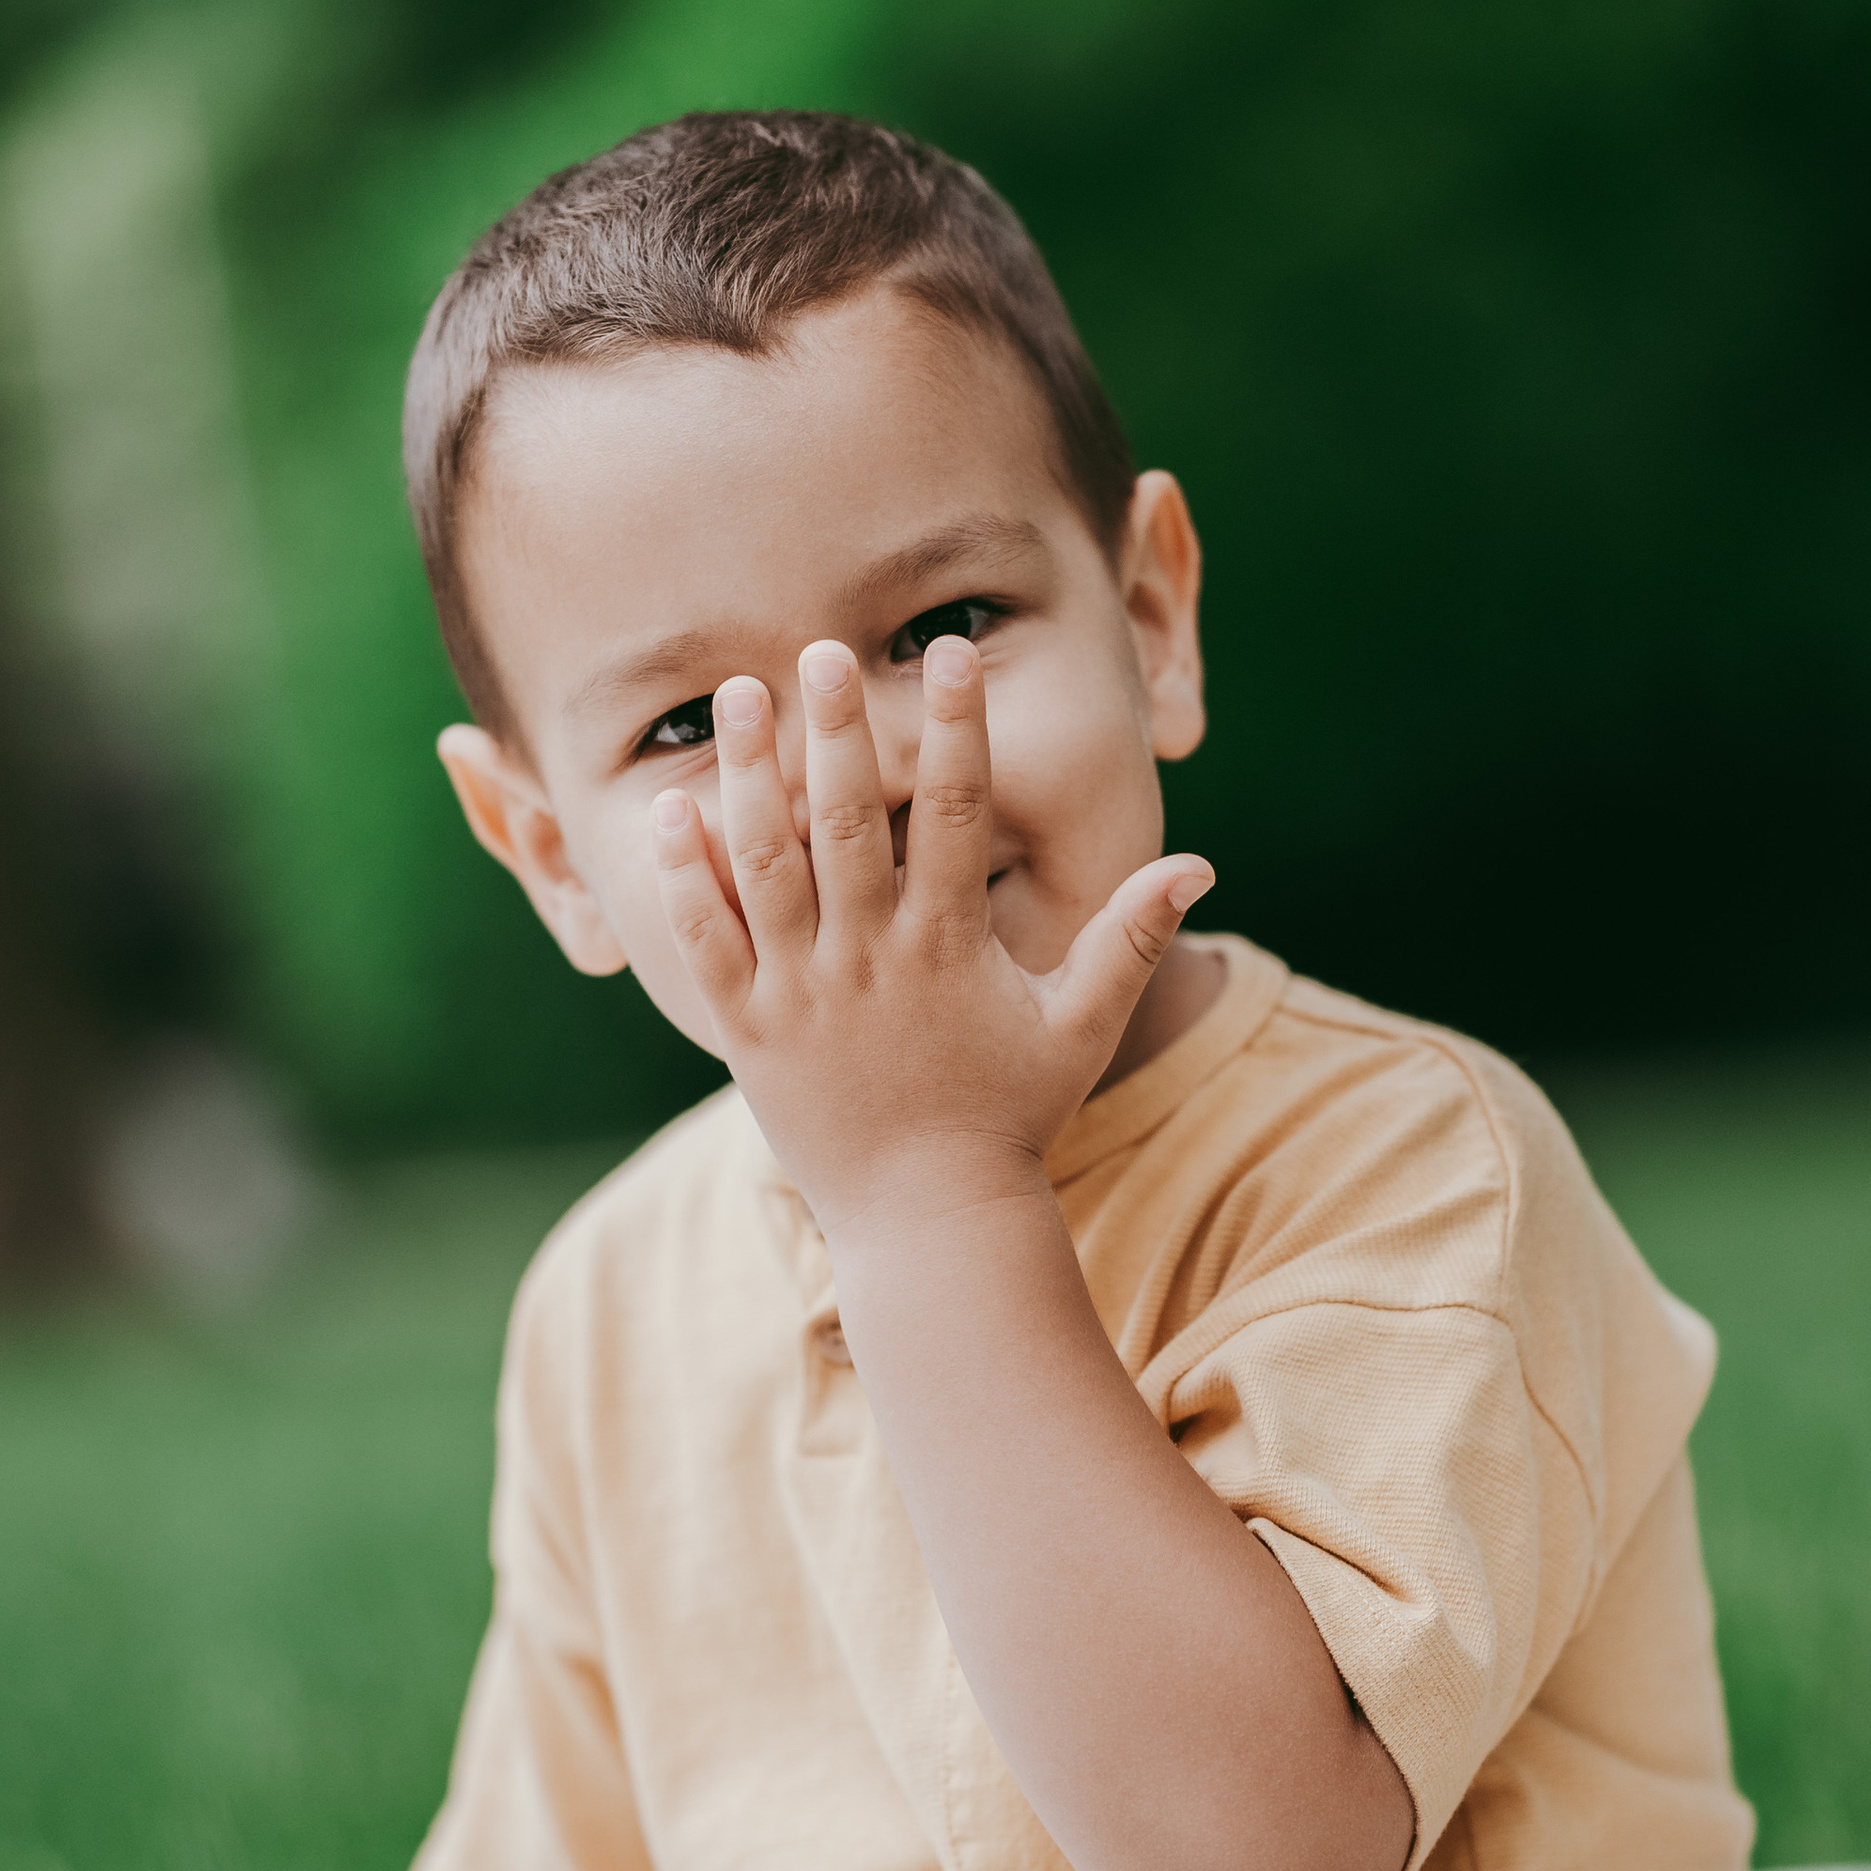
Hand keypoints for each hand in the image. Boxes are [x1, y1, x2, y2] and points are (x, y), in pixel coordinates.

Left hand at [651, 635, 1211, 1238]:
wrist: (928, 1222)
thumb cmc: (1010, 1119)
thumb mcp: (1080, 1028)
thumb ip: (1130, 940)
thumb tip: (1199, 863)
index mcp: (950, 945)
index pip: (958, 811)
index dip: (957, 727)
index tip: (948, 653)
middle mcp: (871, 958)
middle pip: (850, 819)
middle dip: (836, 728)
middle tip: (818, 648)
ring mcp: (803, 992)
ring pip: (767, 862)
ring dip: (750, 773)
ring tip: (737, 694)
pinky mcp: (748, 1030)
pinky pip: (708, 939)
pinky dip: (687, 874)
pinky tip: (671, 808)